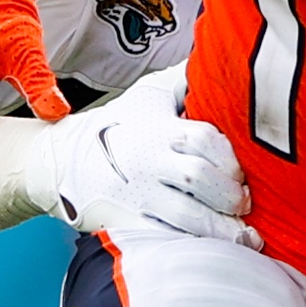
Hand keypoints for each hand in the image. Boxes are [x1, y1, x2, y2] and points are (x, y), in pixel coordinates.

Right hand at [46, 67, 255, 245]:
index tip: (243, 174)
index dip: (231, 159)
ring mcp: (139, 196)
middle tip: (244, 205)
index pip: (206, 140)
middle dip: (230, 196)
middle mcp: (150, 163)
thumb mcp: (148, 96)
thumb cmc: (116, 126)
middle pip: (200, 179)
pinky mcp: (128, 222)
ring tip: (244, 237)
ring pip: (187, 217)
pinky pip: (166, 238)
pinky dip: (193, 247)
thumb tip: (219, 54)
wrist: (61, 160)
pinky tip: (215, 252)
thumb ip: (185, 81)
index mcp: (160, 130)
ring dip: (222, 230)